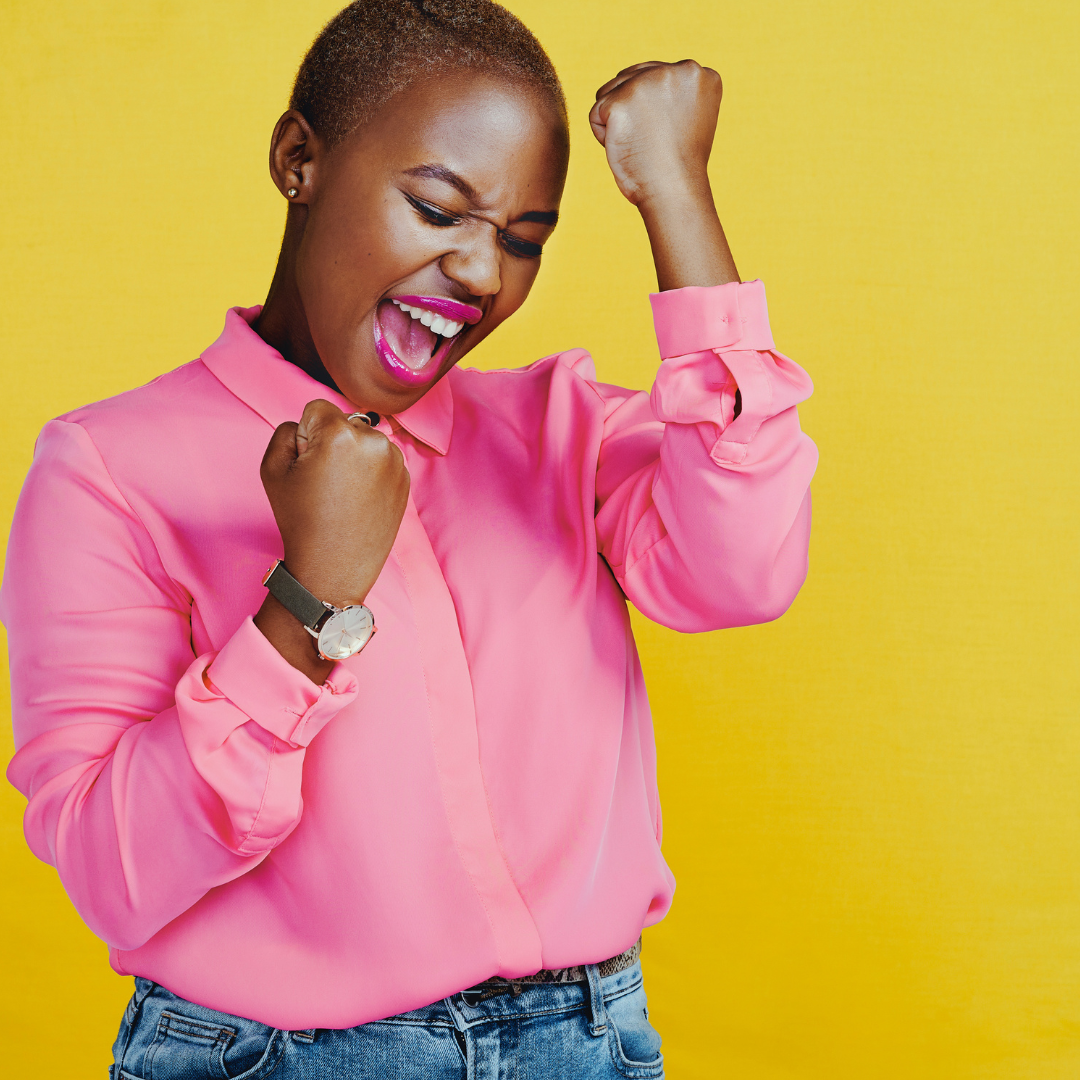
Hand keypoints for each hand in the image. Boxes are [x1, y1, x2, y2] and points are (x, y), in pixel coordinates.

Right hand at [255, 400, 408, 679]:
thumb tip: (315, 422)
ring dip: (353, 457)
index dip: (305, 435)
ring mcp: (395, 460)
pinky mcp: (406, 478)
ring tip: (342, 494)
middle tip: (324, 484)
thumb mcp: (272, 467)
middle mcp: (375, 440)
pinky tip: (359, 500)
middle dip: (331, 444)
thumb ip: (288, 429)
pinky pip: (381, 460)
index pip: (317, 408)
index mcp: (340, 433)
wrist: (334, 568)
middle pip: (344, 423)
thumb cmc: (300, 520)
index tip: (307, 465)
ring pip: (364, 441)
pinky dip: (370, 473)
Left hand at [590, 60, 737, 289]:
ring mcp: (648, 82)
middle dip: (632, 111)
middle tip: (653, 142)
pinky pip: (596, 114)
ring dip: (616, 121)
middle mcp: (676, 70)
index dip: (652, 109)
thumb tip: (640, 79)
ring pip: (610, 92)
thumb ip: (671, 92)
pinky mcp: (621, 100)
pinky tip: (627, 148)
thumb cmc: (678, 165)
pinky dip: (603, 136)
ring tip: (641, 144)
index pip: (655, 75)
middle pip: (629, 78)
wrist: (675, 192)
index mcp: (698, 74)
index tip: (668, 133)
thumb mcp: (687, 115)